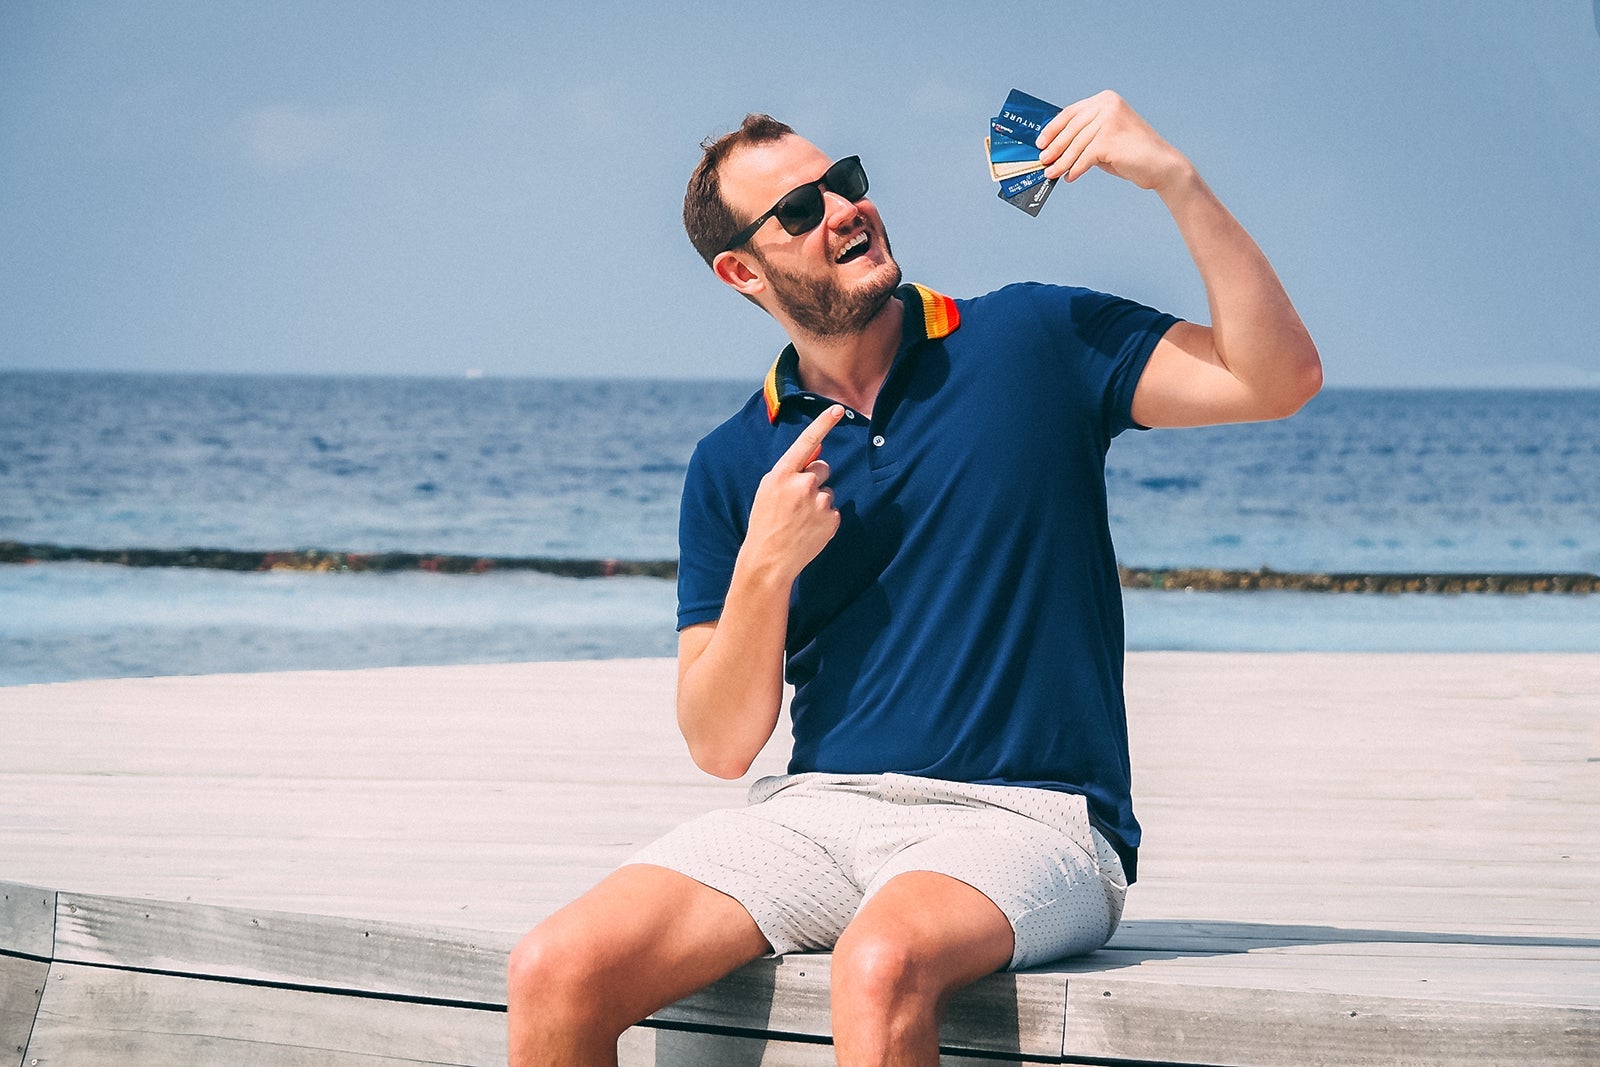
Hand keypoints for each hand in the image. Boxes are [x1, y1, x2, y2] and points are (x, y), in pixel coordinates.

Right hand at [741, 405, 845, 580]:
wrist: (769, 560)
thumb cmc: (765, 522)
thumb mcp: (768, 491)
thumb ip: (790, 471)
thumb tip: (817, 454)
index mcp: (781, 475)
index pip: (806, 442)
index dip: (823, 423)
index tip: (838, 408)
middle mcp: (802, 484)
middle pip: (823, 468)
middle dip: (815, 479)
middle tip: (798, 501)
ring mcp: (819, 502)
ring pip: (828, 491)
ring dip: (818, 501)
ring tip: (800, 520)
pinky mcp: (831, 519)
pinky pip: (833, 510)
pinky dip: (824, 519)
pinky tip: (808, 530)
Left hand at [1036, 90, 1192, 192]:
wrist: (1161, 166)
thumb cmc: (1130, 154)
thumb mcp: (1105, 138)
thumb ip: (1085, 137)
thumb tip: (1053, 147)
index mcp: (1106, 100)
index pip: (1071, 113)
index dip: (1053, 128)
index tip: (1040, 142)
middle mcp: (1108, 105)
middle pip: (1071, 128)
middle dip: (1054, 147)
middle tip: (1042, 161)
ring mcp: (1109, 120)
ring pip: (1076, 144)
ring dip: (1061, 161)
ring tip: (1051, 173)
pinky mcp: (1110, 138)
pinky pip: (1085, 157)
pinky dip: (1075, 169)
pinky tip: (1070, 177)